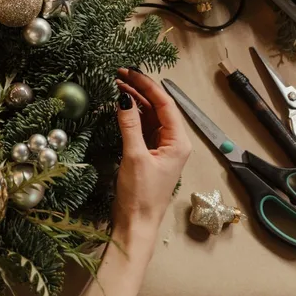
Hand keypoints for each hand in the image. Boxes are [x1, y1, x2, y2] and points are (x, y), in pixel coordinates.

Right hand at [113, 68, 191, 243]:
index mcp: (178, 142)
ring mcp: (161, 148)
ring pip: (150, 116)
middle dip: (140, 90)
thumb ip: (129, 125)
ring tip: (117, 86)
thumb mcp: (134, 156)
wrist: (137, 223)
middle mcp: (173, 142)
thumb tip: (123, 97)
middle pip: (158, 108)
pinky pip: (143, 127)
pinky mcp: (149, 154)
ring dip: (135, 101)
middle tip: (118, 75)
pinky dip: (132, 115)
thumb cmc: (140, 194)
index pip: (165, 104)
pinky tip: (120, 106)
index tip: (128, 72)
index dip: (147, 85)